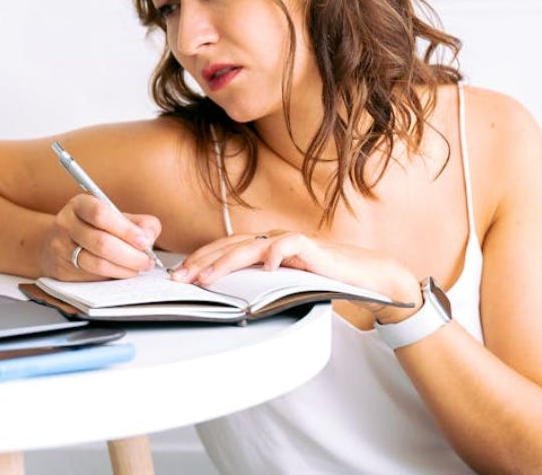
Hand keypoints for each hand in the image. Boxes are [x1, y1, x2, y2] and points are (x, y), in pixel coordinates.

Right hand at [39, 194, 161, 280]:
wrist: (61, 244)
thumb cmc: (96, 229)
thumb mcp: (116, 217)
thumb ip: (139, 223)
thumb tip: (148, 237)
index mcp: (80, 205)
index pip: (100, 214)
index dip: (125, 229)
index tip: (144, 242)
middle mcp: (66, 224)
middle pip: (100, 242)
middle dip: (130, 255)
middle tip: (147, 261)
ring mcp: (61, 248)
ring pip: (97, 263)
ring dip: (124, 269)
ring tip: (138, 268)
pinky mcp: (61, 270)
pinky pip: (92, 277)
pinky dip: (113, 277)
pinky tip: (124, 273)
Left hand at [170, 230, 419, 321]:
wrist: (364, 276)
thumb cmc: (322, 281)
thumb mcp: (282, 286)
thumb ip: (257, 287)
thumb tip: (225, 301)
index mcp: (262, 247)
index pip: (223, 249)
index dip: (199, 260)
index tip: (177, 277)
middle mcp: (272, 240)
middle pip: (229, 245)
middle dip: (202, 262)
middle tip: (180, 279)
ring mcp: (290, 241)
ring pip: (251, 245)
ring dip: (227, 261)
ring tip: (208, 277)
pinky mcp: (311, 246)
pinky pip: (291, 244)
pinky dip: (277, 252)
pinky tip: (267, 265)